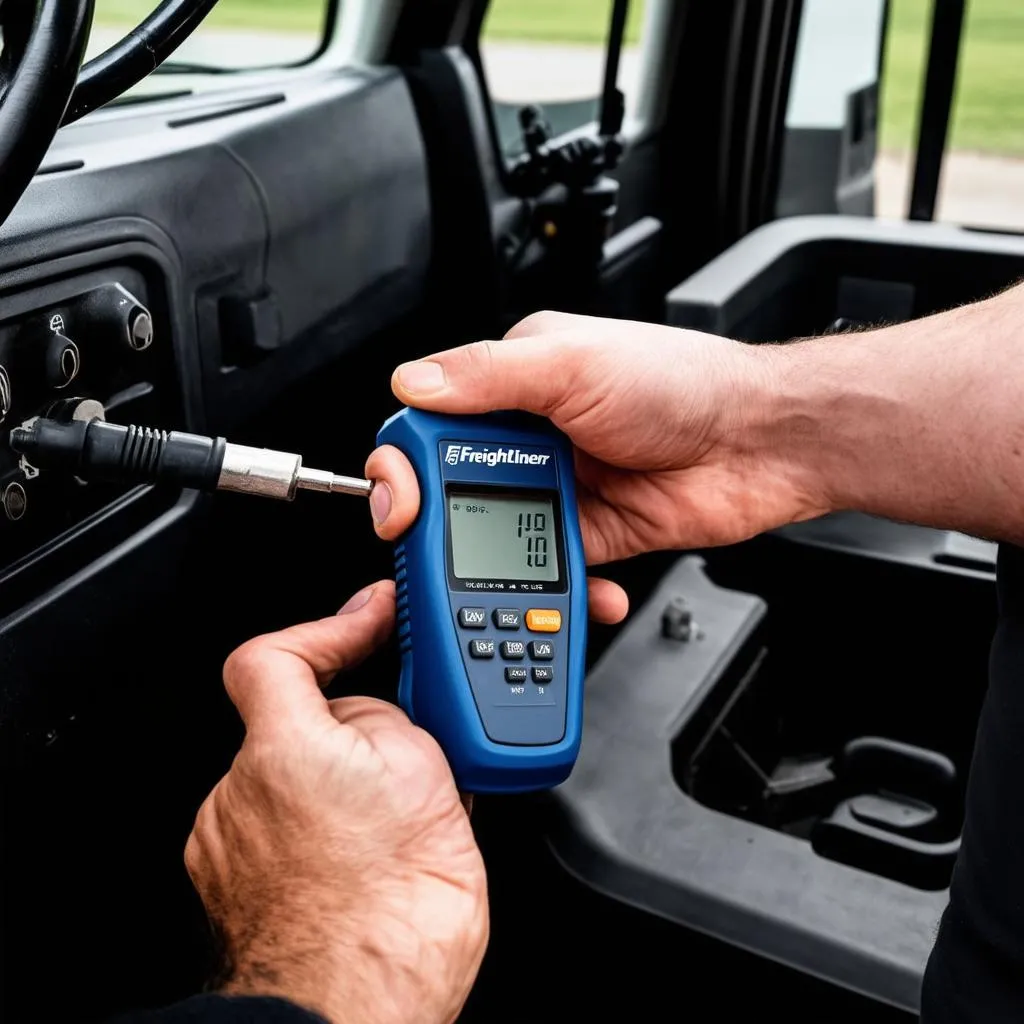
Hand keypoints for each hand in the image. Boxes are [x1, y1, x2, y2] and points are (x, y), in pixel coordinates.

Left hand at [185, 582, 487, 1023]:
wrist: (362, 1002)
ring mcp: (232, 841)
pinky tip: (361, 849)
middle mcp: (244, 790)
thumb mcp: (429, 774)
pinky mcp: (235, 883)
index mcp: (288, 749)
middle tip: (407, 747)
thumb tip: (386, 708)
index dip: (327, 631)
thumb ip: (395, 715)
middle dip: (352, 725)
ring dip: (338, 781)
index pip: (276, 654)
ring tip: (392, 819)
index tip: (365, 624)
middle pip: (296, 720)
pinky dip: (316, 825)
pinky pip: (278, 825)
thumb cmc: (396, 914)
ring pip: (291, 777)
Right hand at [366, 311, 827, 603]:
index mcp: (515, 381)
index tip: (403, 498)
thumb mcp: (575, 363)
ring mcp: (558, 487)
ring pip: (495, 537)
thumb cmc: (684, 383)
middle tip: (438, 547)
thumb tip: (412, 384)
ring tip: (492, 586)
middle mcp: (530, 435)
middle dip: (438, 525)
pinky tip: (564, 594)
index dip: (405, 462)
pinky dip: (551, 592)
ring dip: (488, 567)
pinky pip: (546, 570)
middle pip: (452, 488)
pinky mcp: (589, 533)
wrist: (759, 444)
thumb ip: (489, 375)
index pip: (431, 423)